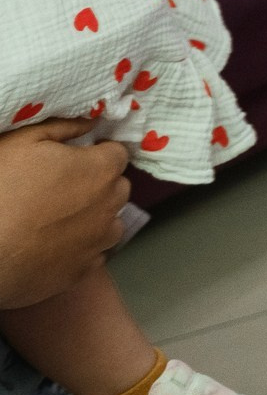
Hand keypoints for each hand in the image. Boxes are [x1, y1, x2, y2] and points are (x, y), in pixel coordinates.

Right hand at [0, 121, 131, 309]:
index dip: (97, 154)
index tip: (76, 159)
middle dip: (98, 185)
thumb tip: (91, 122)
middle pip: (116, 188)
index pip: (117, 154)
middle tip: (60, 189)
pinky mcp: (84, 273)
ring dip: (93, 219)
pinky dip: (82, 252)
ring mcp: (99, 242)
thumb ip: (62, 127)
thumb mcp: (22, 142)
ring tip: (56, 221)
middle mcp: (110, 206)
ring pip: (109, 224)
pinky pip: (94, 258)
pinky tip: (55, 248)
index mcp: (101, 170)